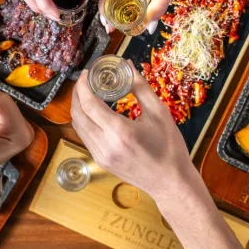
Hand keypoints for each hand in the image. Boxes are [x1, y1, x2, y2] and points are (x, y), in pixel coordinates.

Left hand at [69, 66, 194, 199]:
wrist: (170, 183)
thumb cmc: (170, 148)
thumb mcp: (159, 113)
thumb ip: (141, 87)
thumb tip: (128, 66)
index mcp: (120, 132)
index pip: (89, 104)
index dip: (84, 86)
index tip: (88, 73)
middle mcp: (106, 145)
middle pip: (78, 115)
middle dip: (77, 94)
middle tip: (85, 80)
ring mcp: (101, 156)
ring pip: (78, 127)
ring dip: (78, 107)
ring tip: (88, 93)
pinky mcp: (101, 161)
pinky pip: (85, 137)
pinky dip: (84, 121)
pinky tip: (94, 112)